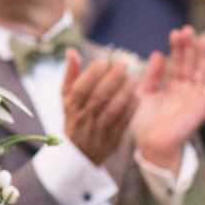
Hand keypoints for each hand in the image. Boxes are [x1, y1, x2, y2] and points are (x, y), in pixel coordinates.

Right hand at [61, 48, 138, 165]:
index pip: (80, 89)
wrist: (78, 153)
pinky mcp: (112, 139)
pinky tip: (138, 96)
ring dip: (124, 93)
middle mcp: (83, 118)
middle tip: (124, 65)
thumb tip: (72, 51)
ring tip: (133, 78)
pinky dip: (131, 109)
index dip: (91, 74)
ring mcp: (98, 130)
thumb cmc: (74, 117)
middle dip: (112, 80)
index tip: (103, 61)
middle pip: (98, 98)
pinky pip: (123, 123)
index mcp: (70, 106)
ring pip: (112, 110)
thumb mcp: (66, 97)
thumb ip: (70, 74)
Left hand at [133, 26, 204, 170]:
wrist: (149, 146)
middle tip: (188, 30)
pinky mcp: (201, 109)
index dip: (178, 48)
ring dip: (203, 57)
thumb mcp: (143, 94)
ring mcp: (194, 100)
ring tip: (202, 39)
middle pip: (191, 65)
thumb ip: (151, 75)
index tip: (175, 33)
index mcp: (173, 88)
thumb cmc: (144, 124)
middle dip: (191, 48)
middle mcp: (186, 92)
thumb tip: (159, 53)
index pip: (178, 64)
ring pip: (202, 74)